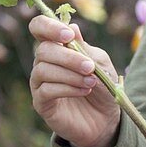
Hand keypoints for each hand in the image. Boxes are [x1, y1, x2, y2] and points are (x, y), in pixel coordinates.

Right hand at [29, 17, 120, 146]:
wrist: (106, 120)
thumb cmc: (102, 88)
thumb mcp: (101, 64)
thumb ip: (86, 48)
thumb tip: (72, 26)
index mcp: (57, 47)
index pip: (39, 28)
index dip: (48, 26)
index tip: (69, 35)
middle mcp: (44, 63)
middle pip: (43, 50)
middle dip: (69, 57)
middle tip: (90, 67)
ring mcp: (40, 83)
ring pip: (43, 70)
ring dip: (70, 74)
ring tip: (91, 81)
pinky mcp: (41, 103)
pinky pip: (46, 90)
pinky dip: (67, 88)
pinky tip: (83, 91)